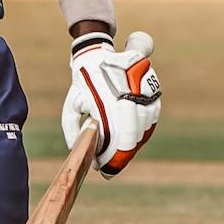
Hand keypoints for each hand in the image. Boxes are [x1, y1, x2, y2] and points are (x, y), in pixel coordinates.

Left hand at [61, 31, 161, 178]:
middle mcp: (128, 93)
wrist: (97, 54)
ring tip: (120, 156)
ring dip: (134, 144)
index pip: (116, 135)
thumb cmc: (82, 84)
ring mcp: (143, 90)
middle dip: (123, 155)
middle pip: (133, 133)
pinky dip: (144, 132)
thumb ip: (72, 128)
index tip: (105, 169)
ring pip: (145, 126)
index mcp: (107, 98)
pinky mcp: (152, 88)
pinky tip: (133, 141)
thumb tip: (77, 149)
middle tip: (112, 167)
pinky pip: (153, 116)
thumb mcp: (71, 104)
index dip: (113, 156)